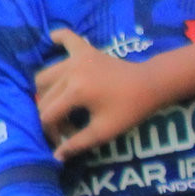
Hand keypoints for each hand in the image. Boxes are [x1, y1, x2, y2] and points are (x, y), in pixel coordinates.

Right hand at [36, 29, 158, 160]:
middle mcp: (70, 71)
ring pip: (45, 75)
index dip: (52, 132)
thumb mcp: (103, 131)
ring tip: (62, 105)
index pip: (48, 115)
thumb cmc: (129, 110)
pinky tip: (51, 42)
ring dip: (48, 92)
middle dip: (52, 116)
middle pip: (44, 97)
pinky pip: (66, 38)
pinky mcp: (85, 49)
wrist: (151, 85)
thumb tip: (56, 156)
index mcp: (75, 91)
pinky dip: (58, 40)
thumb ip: (77, 144)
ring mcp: (76, 58)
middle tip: (70, 127)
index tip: (64, 140)